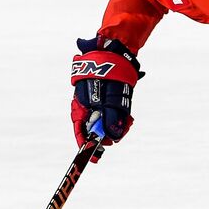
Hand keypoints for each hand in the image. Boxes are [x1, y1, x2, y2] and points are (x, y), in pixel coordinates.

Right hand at [70, 35, 141, 152]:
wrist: (114, 52)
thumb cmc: (107, 76)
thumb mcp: (109, 101)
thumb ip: (111, 119)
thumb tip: (113, 137)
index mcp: (80, 106)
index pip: (80, 130)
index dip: (86, 144)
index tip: (94, 156)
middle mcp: (87, 106)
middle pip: (95, 128)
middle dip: (106, 135)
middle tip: (117, 139)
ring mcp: (98, 102)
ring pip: (106, 121)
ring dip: (116, 126)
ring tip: (127, 123)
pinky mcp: (109, 99)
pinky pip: (113, 113)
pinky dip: (120, 118)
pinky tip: (128, 118)